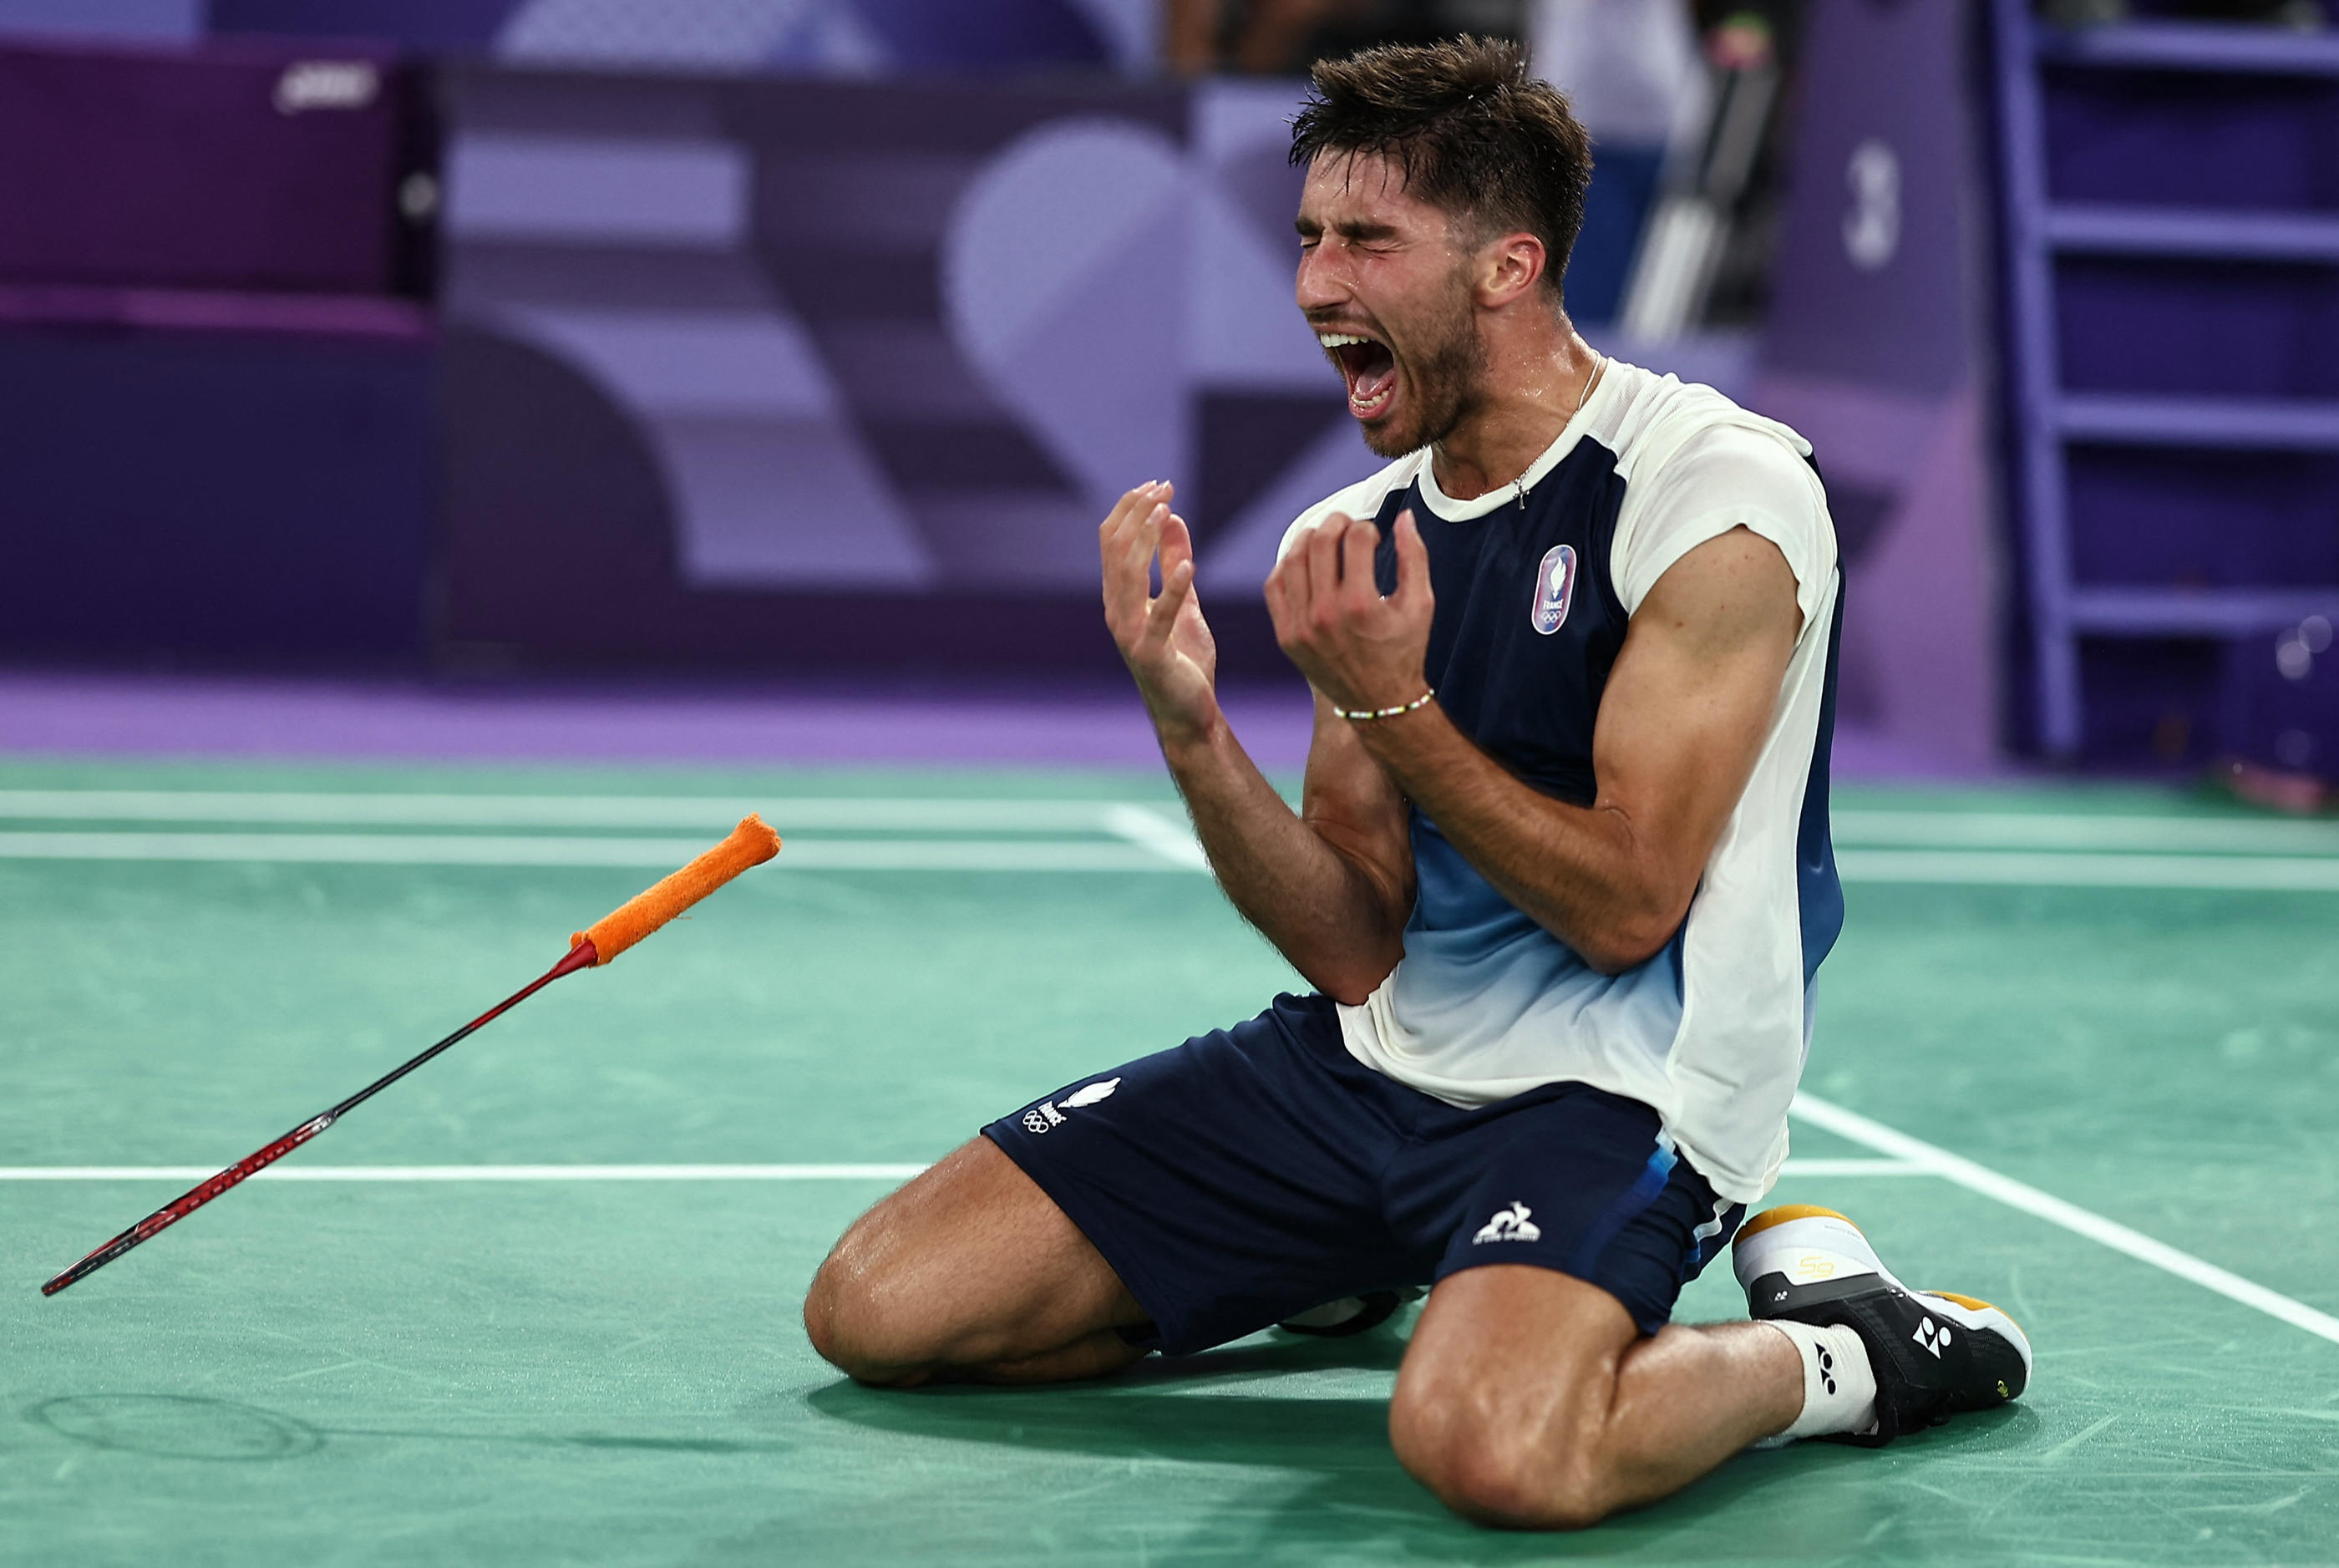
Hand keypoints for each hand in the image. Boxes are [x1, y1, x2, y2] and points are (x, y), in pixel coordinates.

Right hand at [1101, 481, 1218, 745]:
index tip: (1160, 486)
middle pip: (1115, 550)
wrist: (1189, 713)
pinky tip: (1190, 566)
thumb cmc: (1184, 660)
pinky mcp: (1151, 653)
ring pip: (1128, 574)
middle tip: (1164, 488)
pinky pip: (1160, 615)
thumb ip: (1173, 562)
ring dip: (1147, 539)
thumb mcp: (1183, 601)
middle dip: (1137, 514)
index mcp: (1119, 597)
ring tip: (1167, 511)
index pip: (1112, 542)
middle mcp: (1116, 611)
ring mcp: (1129, 633)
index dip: (1131, 509)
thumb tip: (1173, 518)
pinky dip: (1174, 588)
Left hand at [1264, 510, 1432, 713]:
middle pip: (1320, 541)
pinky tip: (1304, 563)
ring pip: (1292, 558)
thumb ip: (1414, 556)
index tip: (1375, 537)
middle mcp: (1325, 614)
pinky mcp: (1286, 636)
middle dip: (1337, 523)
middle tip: (1349, 527)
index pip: (1356, 539)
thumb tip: (1404, 517)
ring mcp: (1300, 626)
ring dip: (1310, 539)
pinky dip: (1287, 566)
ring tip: (1326, 539)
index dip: (1369, 528)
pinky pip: (1274, 586)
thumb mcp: (1420, 604)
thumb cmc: (1404, 651)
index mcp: (1361, 605)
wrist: (1379, 703)